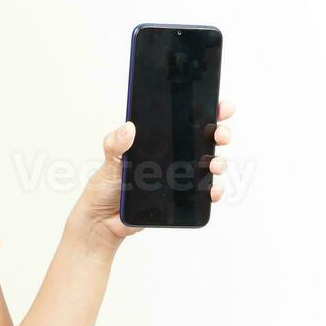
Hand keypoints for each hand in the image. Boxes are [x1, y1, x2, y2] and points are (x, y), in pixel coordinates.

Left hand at [72, 99, 235, 242]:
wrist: (103, 218)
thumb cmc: (107, 185)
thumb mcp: (109, 160)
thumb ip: (115, 144)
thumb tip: (128, 128)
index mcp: (160, 141)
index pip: (188, 121)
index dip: (209, 111)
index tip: (221, 106)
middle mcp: (174, 156)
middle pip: (206, 140)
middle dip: (219, 134)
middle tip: (220, 135)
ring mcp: (181, 177)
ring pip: (209, 165)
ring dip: (219, 163)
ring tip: (214, 164)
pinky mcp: (181, 198)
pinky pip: (204, 193)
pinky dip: (213, 191)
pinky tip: (213, 190)